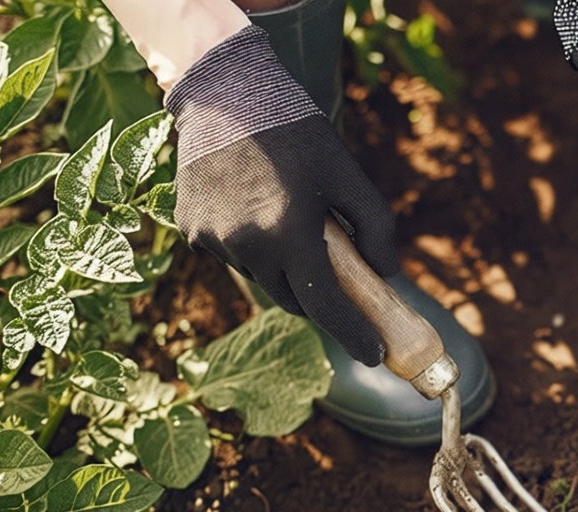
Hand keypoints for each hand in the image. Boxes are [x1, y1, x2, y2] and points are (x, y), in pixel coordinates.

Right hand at [166, 25, 397, 366]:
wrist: (224, 92)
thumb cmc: (294, 132)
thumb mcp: (347, 175)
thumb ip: (374, 227)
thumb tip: (388, 273)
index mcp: (288, 234)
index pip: (325, 307)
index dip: (353, 335)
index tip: (375, 354)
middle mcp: (245, 245)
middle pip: (293, 299)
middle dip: (319, 298)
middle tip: (339, 280)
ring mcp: (211, 240)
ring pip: (261, 278)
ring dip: (282, 268)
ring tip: (290, 223)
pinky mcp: (189, 229)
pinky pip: (232, 256)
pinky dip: (251, 248)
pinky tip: (256, 209)